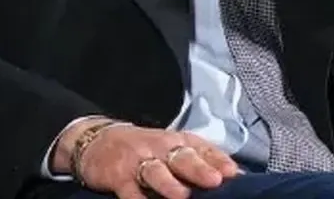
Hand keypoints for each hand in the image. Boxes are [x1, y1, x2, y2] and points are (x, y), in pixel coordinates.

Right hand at [74, 125, 238, 198]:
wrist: (98, 141)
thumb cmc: (145, 149)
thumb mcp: (172, 147)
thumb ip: (200, 159)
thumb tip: (234, 175)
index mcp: (177, 141)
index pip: (202, 148)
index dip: (218, 160)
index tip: (232, 173)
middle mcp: (160, 148)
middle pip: (182, 157)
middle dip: (198, 169)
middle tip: (214, 180)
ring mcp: (138, 161)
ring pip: (156, 171)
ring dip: (169, 184)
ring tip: (182, 195)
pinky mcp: (118, 175)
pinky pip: (128, 190)